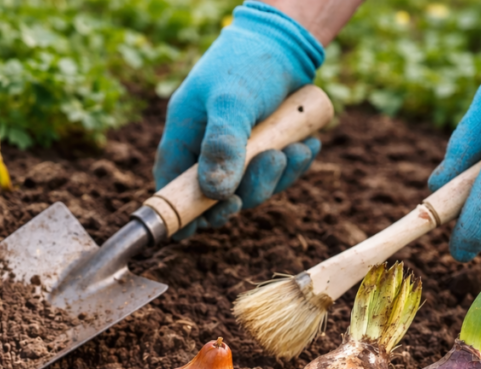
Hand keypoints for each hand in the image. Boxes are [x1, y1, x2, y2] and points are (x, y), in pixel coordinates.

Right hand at [154, 1, 324, 238]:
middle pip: (216, 199)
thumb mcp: (233, 100)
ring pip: (250, 191)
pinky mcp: (262, 153)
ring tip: (296, 147)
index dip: (189, 212)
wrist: (283, 42)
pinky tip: (308, 145)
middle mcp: (204, 152)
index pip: (173, 190)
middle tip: (272, 162)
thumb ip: (223, 144)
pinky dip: (293, 165)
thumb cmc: (248, 63)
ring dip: (277, 175)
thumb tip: (214, 192)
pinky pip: (275, 177)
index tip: (217, 216)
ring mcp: (234, 156)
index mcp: (182, 140)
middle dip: (248, 190)